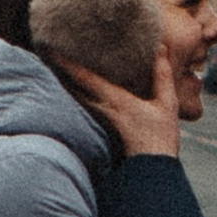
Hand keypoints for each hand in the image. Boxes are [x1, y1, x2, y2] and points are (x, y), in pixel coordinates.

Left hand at [59, 43, 183, 163]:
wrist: (152, 168)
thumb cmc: (160, 136)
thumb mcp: (167, 103)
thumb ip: (162, 75)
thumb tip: (160, 47)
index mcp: (115, 100)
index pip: (85, 78)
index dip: (68, 63)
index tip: (52, 50)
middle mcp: (103, 108)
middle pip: (75, 86)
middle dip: (61, 70)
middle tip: (49, 53)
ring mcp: (101, 118)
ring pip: (78, 97)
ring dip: (67, 82)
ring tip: (57, 67)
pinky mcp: (104, 126)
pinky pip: (85, 105)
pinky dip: (77, 94)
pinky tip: (77, 89)